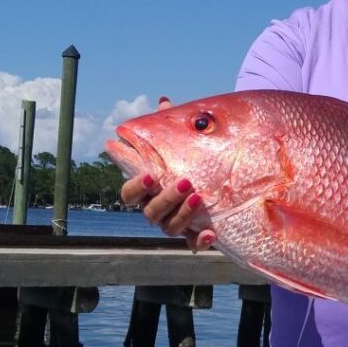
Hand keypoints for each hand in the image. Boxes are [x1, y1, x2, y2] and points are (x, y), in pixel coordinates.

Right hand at [119, 96, 215, 252]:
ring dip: (183, 215)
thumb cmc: (191, 160)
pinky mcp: (193, 236)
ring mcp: (174, 225)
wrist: (218, 183)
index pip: (129, 194)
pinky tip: (210, 234)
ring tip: (199, 197)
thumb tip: (164, 101)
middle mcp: (156, 210)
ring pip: (170, 228)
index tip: (151, 174)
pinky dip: (199, 242)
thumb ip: (171, 125)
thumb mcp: (183, 143)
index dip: (136, 186)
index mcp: (148, 190)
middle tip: (186, 182)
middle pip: (150, 212)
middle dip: (166, 199)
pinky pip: (192, 245)